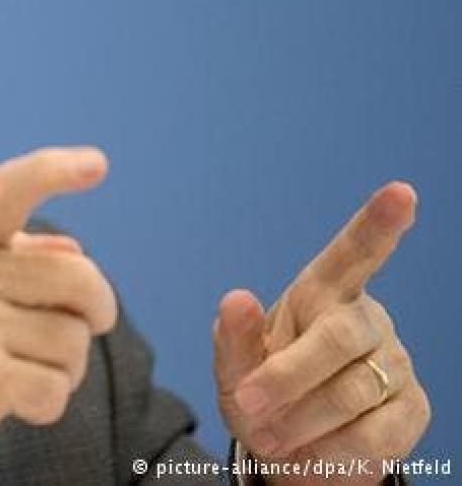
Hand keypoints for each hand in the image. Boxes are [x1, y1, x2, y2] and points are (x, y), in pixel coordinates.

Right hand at [0, 147, 116, 483]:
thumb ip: (10, 262)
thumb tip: (74, 251)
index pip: (7, 189)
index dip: (54, 171)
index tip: (97, 164)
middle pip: (79, 277)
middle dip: (97, 310)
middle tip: (88, 328)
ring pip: (74, 339)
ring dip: (64, 368)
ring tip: (21, 373)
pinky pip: (57, 388)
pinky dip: (48, 405)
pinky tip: (14, 405)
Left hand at [214, 182, 430, 484]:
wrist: (293, 452)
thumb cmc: (261, 396)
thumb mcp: (234, 369)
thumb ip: (232, 338)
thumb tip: (235, 298)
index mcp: (320, 294)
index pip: (353, 255)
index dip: (377, 225)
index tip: (402, 192)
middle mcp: (366, 320)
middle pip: (339, 338)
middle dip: (288, 376)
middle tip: (247, 405)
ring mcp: (395, 364)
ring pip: (352, 392)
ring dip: (300, 422)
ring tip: (269, 437)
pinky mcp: (412, 409)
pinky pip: (375, 433)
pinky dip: (332, 450)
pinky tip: (312, 452)